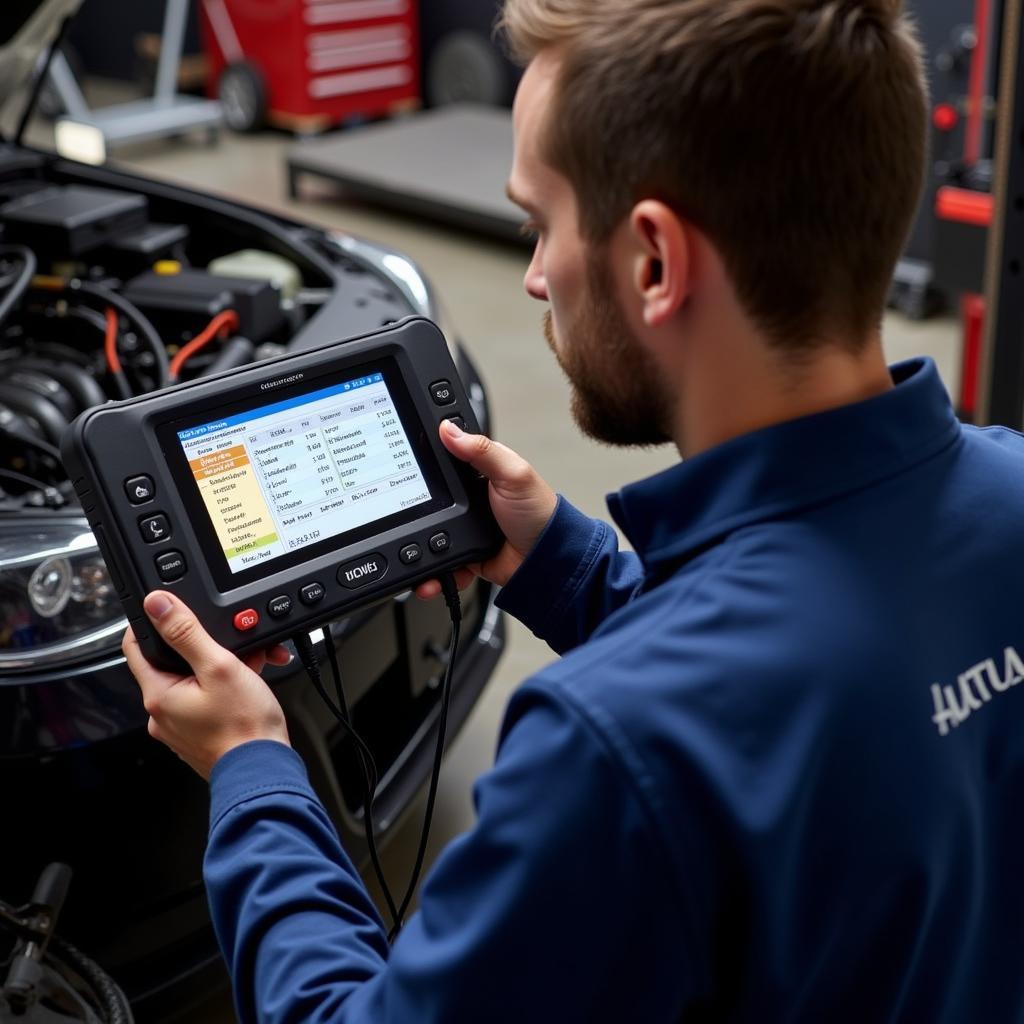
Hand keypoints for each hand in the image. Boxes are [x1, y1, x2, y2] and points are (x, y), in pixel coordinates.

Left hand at [122, 590, 292, 779]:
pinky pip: (206, 699)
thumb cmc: (244, 727)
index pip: (135, 646)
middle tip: (228, 641)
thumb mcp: (219, 666)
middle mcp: (163, 712)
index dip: (151, 621)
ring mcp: (181, 725)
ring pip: (194, 680)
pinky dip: (226, 687)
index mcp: (158, 694)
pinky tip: (248, 684)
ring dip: (221, 666)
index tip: (169, 609)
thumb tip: (157, 604)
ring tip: (248, 667)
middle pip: (171, 662)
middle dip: (203, 645)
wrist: (264, 768)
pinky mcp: (199, 733)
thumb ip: (186, 633)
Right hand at [416, 420, 556, 599]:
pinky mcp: (466, 555)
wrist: (548, 559)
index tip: (401, 470)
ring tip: (410, 559)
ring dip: (418, 551)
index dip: (421, 465)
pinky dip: (436, 573)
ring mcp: (465, 528)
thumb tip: (448, 429)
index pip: (442, 462)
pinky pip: (443, 564)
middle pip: (429, 502)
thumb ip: (482, 451)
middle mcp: (468, 500)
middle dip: (411, 514)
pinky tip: (433, 577)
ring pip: (429, 537)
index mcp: (478, 474)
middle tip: (400, 519)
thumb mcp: (513, 474)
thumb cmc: (540, 512)